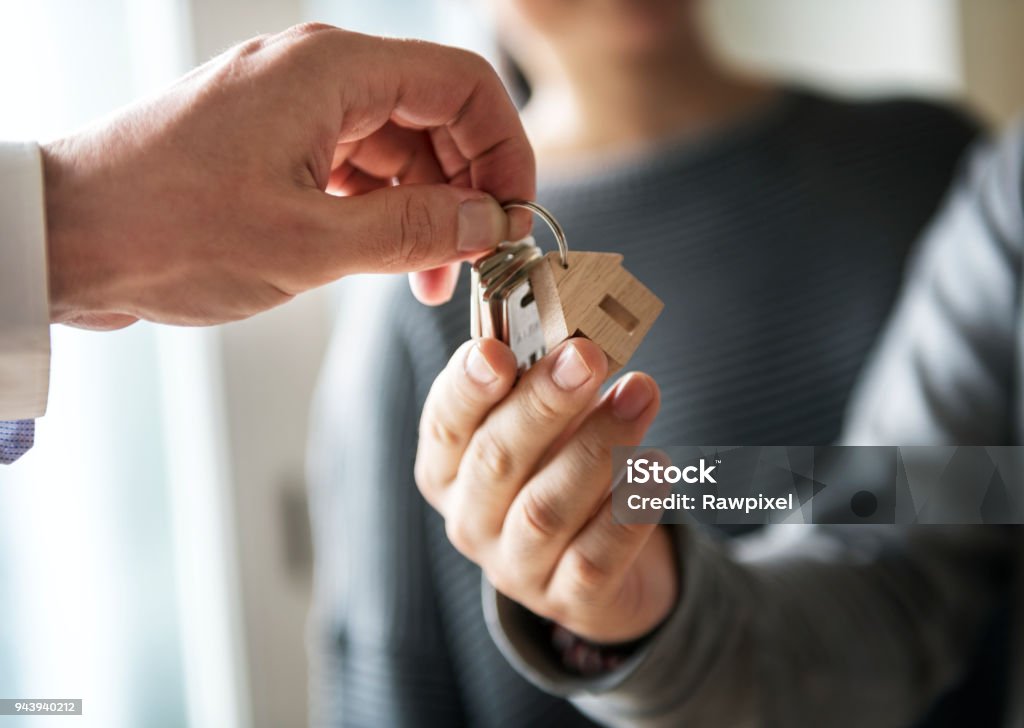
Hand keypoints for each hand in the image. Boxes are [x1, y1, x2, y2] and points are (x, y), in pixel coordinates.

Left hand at [42, 24, 534, 329]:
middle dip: (467, 191)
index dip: (505, 152)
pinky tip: (391, 263)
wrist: (67, 240)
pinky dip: (383, 214)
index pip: (462, 87)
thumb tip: (487, 225)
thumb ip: (413, 232)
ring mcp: (295, 109)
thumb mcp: (309, 244)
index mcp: (332, 72)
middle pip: (435, 117)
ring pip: (397, 149)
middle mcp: (318, 76)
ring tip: (433, 280)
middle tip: (480, 260)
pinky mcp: (275, 144)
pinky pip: (356, 170)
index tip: (515, 219)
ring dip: (426, 212)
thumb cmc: (167, 230)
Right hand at [415, 338, 677, 642]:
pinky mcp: (567, 599)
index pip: (445, 424)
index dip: (467, 387)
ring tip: (640, 393)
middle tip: (587, 356)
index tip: (497, 351)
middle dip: (543, 403)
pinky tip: (656, 469)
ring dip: (597, 447)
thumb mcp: (540, 426)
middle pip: (497, 461)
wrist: (594, 568)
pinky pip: (595, 558)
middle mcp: (471, 519)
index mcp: (448, 468)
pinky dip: (626, 512)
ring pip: (547, 509)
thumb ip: (545, 382)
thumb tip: (580, 333)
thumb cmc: (557, 472)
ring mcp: (515, 566)